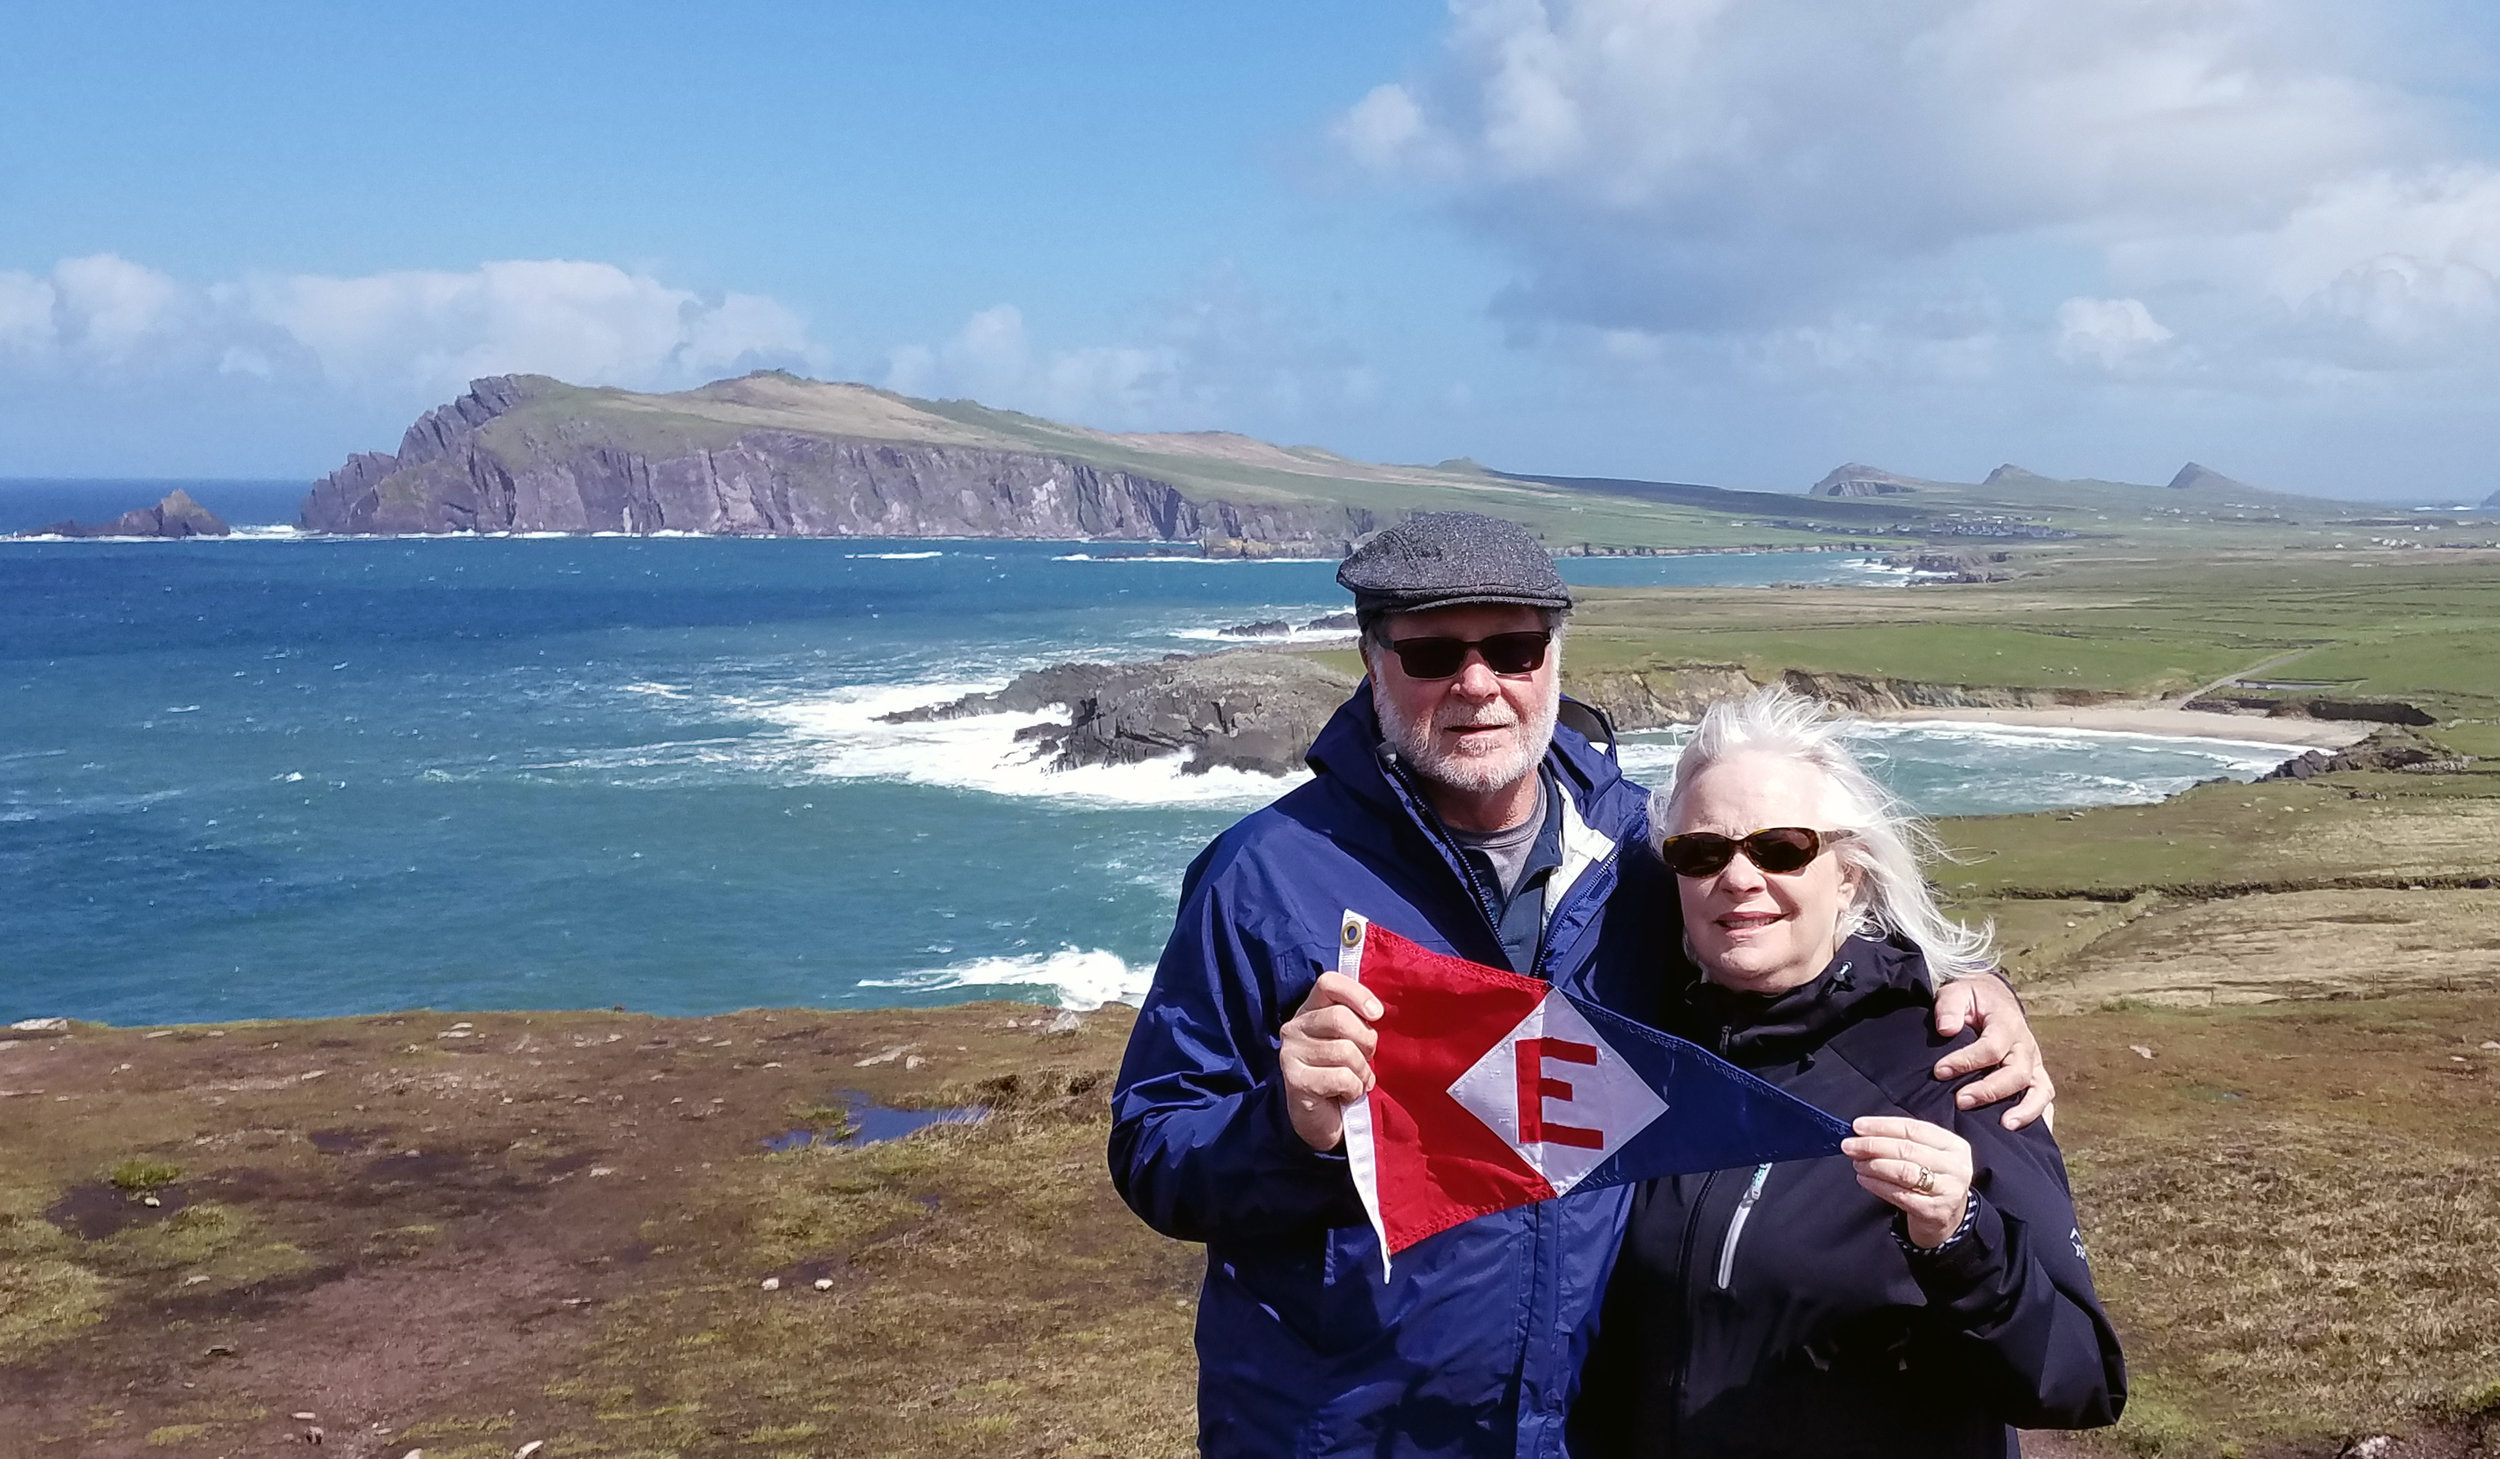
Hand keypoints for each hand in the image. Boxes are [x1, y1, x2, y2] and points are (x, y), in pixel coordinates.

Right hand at [1278, 972, 1383, 1151]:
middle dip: (1366, 1041)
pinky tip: (1346, 1094)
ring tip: (1358, 1081)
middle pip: (1340, 1018)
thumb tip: (1379, 1011)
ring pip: (1344, 1051)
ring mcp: (1291, 1053)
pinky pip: (1342, 1077)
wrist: (1323, 1121)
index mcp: (1311, 1010)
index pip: (1328, 983)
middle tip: (1367, 1060)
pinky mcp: (1295, 1080)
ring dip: (1362, 1071)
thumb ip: (1359, 1021)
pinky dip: (1354, 1089)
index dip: (1357, 993)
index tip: (1377, 1014)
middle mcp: (1294, 1027)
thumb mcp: (1352, 1042)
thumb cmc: (1343, 1074)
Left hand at [1844, 1116, 1973, 1248]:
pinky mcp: (1934, 1211)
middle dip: (1872, 1145)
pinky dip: (1877, 1185)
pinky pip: (1899, 1194)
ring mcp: (1947, 1190)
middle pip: (1907, 1149)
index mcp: (1954, 1145)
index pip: (1913, 1129)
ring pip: (1903, 1171)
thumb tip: (1862, 1132)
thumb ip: (1901, 1140)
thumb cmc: (1931, 1178)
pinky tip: (1864, 1179)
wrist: (1947, 1218)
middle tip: (1849, 1146)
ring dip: (1873, 1165)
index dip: (1882, 1126)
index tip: (1857, 1126)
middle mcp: (1956, 1166)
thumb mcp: (1928, 1155)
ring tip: (1857, 1163)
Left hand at [1933, 974, 2055, 1130]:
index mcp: (2006, 1024)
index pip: (1991, 1047)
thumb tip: (1946, 1029)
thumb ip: (1949, 1008)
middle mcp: (2025, 1046)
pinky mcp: (2035, 1076)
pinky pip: (2044, 1099)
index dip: (1966, 1060)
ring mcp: (2034, 1063)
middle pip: (2017, 1073)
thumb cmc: (1972, 1000)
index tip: (1939, 1071)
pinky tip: (2027, 1135)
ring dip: (2024, 1110)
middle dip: (1989, 1090)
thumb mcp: (1957, 993)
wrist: (1992, 999)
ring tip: (2004, 1125)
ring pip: (2039, 1090)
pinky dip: (2040, 1117)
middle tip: (1961, 1101)